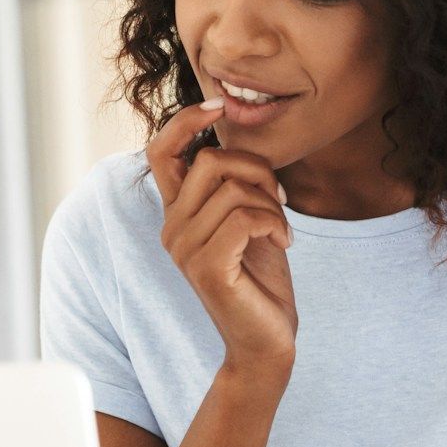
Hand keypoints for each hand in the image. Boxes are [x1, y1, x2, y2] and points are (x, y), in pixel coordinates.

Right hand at [144, 102, 297, 373]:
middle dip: (259, 172)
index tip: (218, 104)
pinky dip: (275, 224)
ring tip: (280, 230)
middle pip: (213, 161)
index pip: (161, 151)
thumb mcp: (246, 220)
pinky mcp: (208, 268)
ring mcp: (185, 250)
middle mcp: (171, 229)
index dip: (186, 120)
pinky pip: (245, 217)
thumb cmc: (261, 280)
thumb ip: (233, 184)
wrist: (266, 342)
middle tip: (279, 202)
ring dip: (272, 205)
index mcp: (177, 214)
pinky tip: (285, 244)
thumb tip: (231, 138)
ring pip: (234, 189)